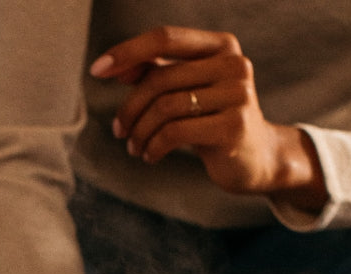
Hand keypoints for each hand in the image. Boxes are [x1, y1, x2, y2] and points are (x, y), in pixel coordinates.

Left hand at [90, 26, 326, 212]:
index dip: (128, 51)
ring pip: (165, 107)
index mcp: (220, 45)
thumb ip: (155, 74)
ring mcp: (238, 94)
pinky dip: (153, 146)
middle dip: (130, 109)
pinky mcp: (234, 126)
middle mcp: (233, 63)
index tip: (96, 71)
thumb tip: (116, 68)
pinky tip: (150, 156)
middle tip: (119, 131)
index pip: (165, 38)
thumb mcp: (185, 92)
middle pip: (160, 80)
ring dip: (139, 132)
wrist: (254, 159)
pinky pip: (175, 132)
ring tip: (134, 148)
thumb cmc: (211, 121)